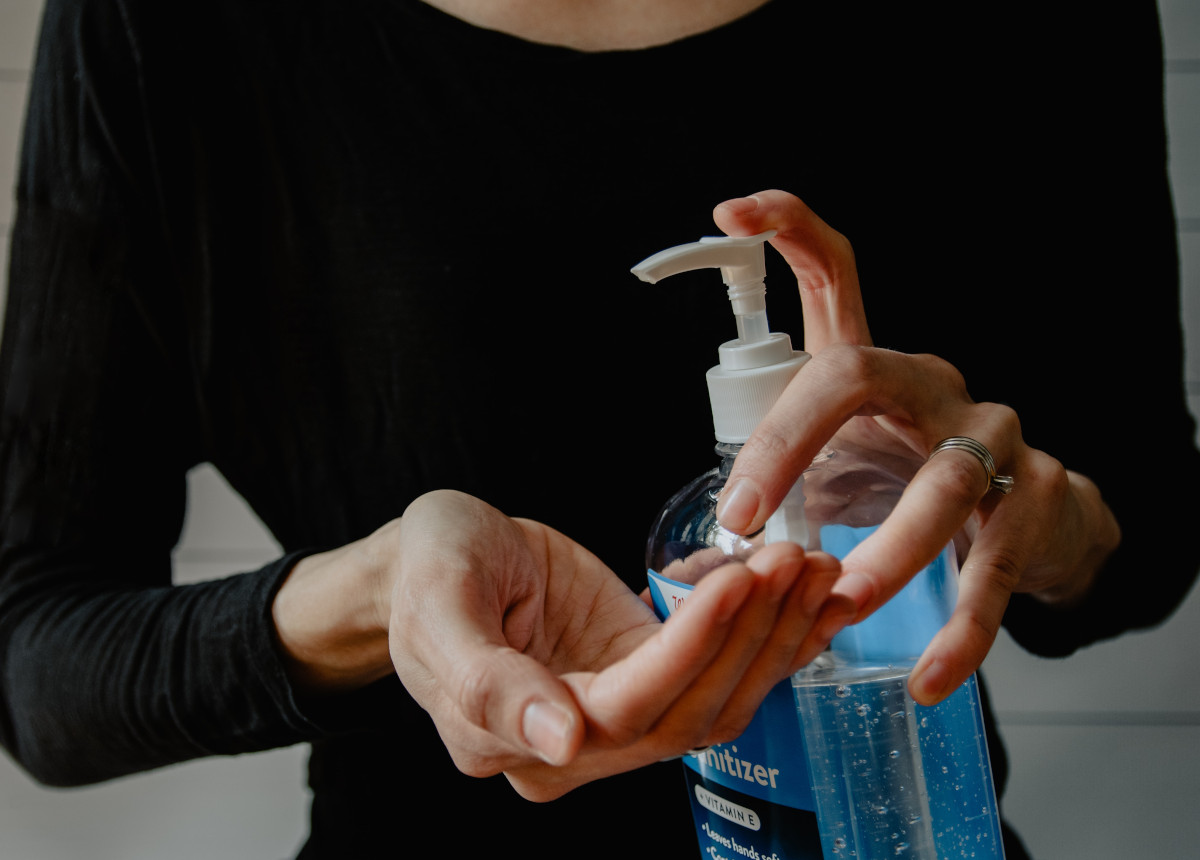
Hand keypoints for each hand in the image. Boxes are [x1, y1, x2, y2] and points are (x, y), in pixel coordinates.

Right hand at [274, 489, 852, 801]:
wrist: (434, 560)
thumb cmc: (425, 574)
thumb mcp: (439, 606)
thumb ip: (485, 681)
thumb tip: (559, 742)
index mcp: (515, 738)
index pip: (625, 709)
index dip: (689, 649)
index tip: (738, 579)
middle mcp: (576, 746)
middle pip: (687, 710)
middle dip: (750, 634)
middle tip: (792, 559)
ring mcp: (615, 714)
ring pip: (716, 698)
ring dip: (773, 636)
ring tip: (814, 567)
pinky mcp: (642, 675)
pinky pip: (718, 671)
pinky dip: (769, 637)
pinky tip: (813, 597)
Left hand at [709, 190, 1120, 704]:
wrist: (1031, 518)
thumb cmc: (908, 479)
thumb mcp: (840, 463)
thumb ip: (772, 494)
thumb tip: (691, 558)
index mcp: (874, 368)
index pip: (836, 275)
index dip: (788, 230)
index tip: (730, 208)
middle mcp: (932, 385)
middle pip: (857, 374)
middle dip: (790, 444)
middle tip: (746, 522)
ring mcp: (992, 439)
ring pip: (940, 487)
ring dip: (885, 551)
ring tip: (842, 603)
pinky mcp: (1034, 506)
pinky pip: (992, 573)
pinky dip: (960, 632)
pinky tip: (926, 674)